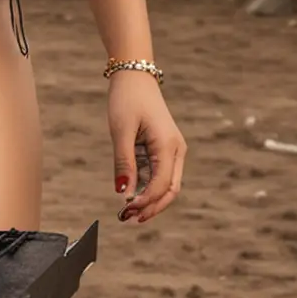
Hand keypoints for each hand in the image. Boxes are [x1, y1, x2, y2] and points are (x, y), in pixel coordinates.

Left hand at [108, 71, 184, 223]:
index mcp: (169, 147)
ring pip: (165, 184)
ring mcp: (171, 150)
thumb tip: (122, 192)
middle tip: (128, 219)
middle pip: (169, 190)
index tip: (126, 210)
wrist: (134, 78)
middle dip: (151, 207)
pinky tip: (130, 196)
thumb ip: (123, 162)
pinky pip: (157, 174)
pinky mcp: (162, 149)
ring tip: (127, 213)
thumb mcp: (121, 131)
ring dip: (149, 199)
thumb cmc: (127, 100)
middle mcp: (175, 151)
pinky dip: (146, 187)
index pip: (161, 184)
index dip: (146, 201)